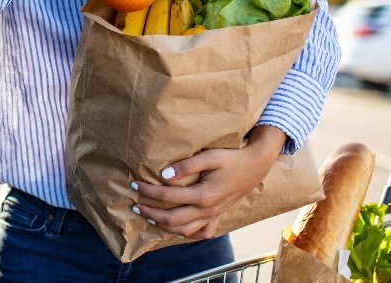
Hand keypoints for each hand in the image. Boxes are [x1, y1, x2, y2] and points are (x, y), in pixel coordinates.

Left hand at [131, 126, 286, 238]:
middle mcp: (208, 210)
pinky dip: (188, 234)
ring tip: (149, 217)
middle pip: (172, 219)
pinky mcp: (218, 215)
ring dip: (164, 226)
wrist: (255, 165)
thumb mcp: (209, 156)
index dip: (148, 191)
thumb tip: (163, 175)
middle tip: (135, 205)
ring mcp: (214, 215)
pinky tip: (178, 228)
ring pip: (185, 230)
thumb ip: (186, 166)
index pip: (168, 196)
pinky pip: (202, 232)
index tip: (134, 184)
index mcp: (204, 195)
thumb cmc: (232, 157)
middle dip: (151, 213)